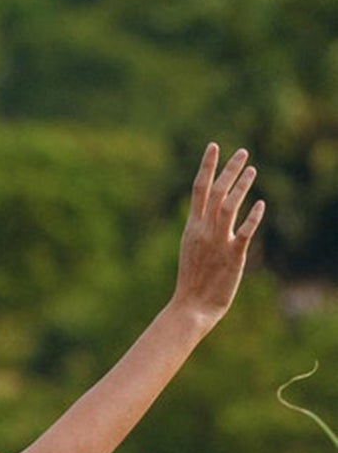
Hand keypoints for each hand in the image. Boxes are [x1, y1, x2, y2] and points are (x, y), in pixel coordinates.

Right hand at [173, 143, 264, 326]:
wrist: (190, 306)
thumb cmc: (192, 281)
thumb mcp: (192, 249)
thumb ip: (201, 230)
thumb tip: (209, 215)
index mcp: (192, 227)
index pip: (198, 189)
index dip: (206, 166)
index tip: (213, 146)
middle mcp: (204, 230)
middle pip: (216, 192)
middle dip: (229, 169)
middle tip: (243, 152)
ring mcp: (217, 242)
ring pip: (229, 206)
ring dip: (241, 185)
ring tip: (253, 170)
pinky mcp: (232, 255)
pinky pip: (244, 232)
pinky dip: (253, 217)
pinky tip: (261, 204)